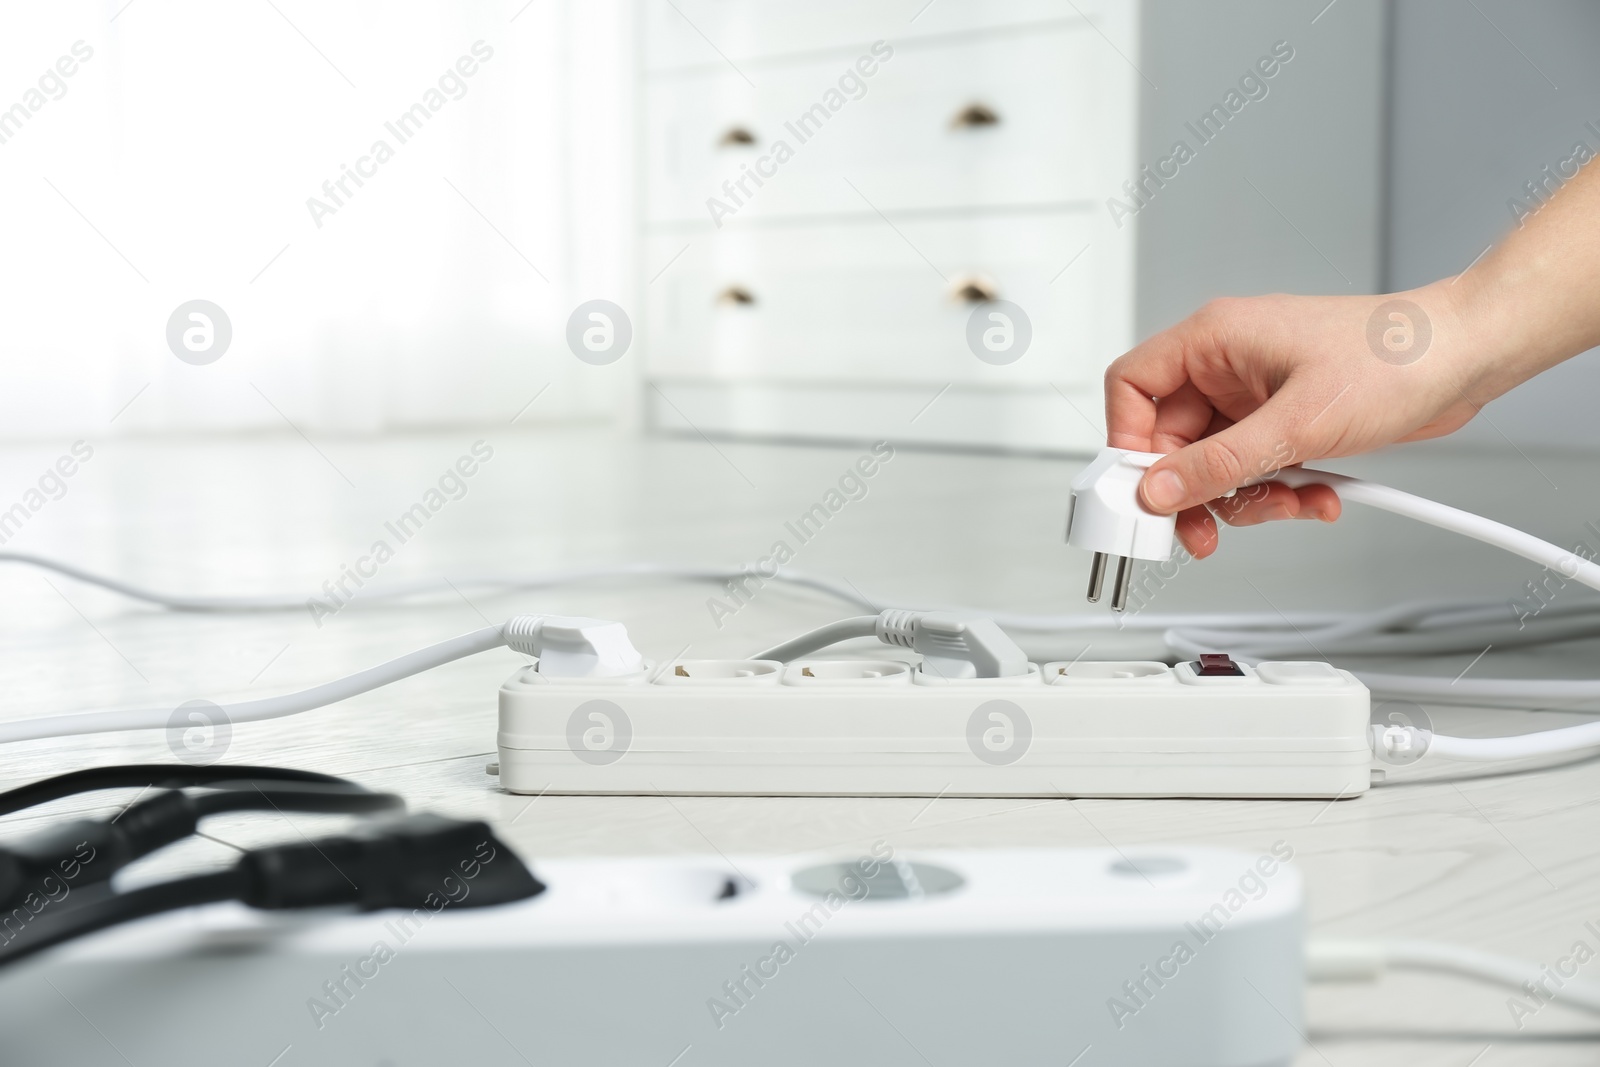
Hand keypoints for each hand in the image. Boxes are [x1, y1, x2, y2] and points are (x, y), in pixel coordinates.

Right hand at [1103, 283, 1492, 557]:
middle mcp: (1227, 366)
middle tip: (1201, 532)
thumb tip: (1160, 491)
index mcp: (1214, 340)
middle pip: (1171, 441)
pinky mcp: (1285, 421)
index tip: (1140, 492)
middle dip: (1194, 491)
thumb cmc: (1395, 357)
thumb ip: (1220, 463)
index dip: (1127, 444)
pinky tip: (1313, 497)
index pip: (1133, 388)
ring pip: (1214, 465)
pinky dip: (1277, 494)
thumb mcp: (1297, 423)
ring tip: (1286, 506)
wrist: (1466, 358)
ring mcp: (1255, 396)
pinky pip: (1254, 470)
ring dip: (1244, 499)